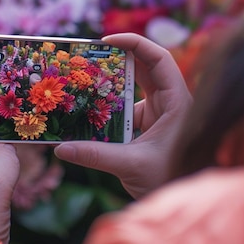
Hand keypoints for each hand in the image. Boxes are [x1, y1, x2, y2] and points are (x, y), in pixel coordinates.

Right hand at [54, 33, 192, 198]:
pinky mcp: (149, 126)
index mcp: (177, 102)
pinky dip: (108, 109)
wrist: (181, 201)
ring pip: (133, 90)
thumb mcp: (131, 166)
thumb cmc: (170, 181)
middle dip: (115, 60)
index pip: (159, 59)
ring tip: (82, 82)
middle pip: (144, 68)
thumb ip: (96, 155)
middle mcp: (170, 102)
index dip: (135, 43)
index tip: (106, 41)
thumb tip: (61, 148)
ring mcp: (159, 114)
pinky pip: (127, 110)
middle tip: (86, 56)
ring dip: (109, 86)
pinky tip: (87, 112)